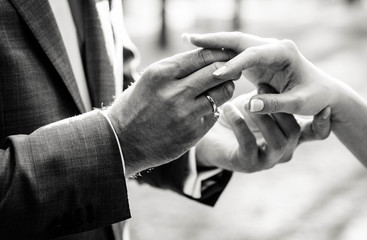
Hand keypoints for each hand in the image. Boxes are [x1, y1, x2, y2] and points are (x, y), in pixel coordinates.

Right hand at [107, 48, 238, 175]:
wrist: (121, 143)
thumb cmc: (134, 107)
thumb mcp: (149, 80)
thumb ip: (176, 68)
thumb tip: (207, 57)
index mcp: (161, 73)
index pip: (202, 56)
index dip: (219, 54)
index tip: (225, 56)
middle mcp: (174, 92)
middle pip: (216, 72)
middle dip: (230, 68)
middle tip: (234, 69)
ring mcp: (185, 114)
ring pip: (221, 93)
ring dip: (226, 88)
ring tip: (224, 87)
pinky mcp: (192, 133)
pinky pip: (214, 114)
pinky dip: (214, 109)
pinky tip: (207, 108)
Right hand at [186, 32, 341, 115]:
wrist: (324, 92)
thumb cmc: (316, 97)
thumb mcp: (300, 103)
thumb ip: (276, 104)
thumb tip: (250, 105)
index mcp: (284, 52)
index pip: (253, 54)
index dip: (233, 64)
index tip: (215, 74)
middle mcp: (272, 47)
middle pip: (238, 40)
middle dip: (214, 40)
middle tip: (189, 38)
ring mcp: (264, 52)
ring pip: (234, 44)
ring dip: (212, 43)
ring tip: (189, 41)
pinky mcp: (259, 61)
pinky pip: (235, 55)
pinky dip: (218, 54)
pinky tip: (202, 55)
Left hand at [196, 84, 330, 172]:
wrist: (212, 139)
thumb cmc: (239, 118)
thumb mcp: (260, 102)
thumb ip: (275, 94)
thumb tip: (284, 68)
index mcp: (290, 136)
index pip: (316, 134)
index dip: (323, 124)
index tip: (326, 109)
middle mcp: (284, 150)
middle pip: (294, 132)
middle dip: (281, 108)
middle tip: (263, 87)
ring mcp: (267, 160)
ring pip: (276, 140)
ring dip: (262, 116)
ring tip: (247, 100)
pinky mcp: (247, 164)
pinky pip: (248, 145)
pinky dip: (240, 124)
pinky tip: (229, 108)